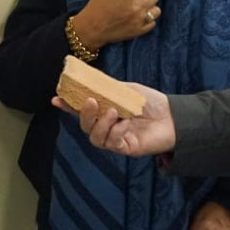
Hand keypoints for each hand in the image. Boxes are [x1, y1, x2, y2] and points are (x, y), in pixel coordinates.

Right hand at [51, 82, 174, 155]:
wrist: (173, 116)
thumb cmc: (150, 102)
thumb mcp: (126, 89)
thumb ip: (108, 88)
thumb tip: (89, 81)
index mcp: (104, 111)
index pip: (82, 110)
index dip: (67, 106)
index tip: (56, 99)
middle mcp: (107, 126)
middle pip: (86, 127)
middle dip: (84, 115)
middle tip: (92, 102)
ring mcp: (115, 139)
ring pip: (96, 138)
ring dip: (101, 125)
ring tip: (113, 113)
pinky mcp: (126, 148)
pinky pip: (113, 143)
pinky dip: (117, 132)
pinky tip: (127, 123)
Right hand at [70, 0, 160, 51]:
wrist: (91, 28)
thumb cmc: (97, 5)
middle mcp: (136, 7)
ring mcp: (139, 20)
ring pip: (156, 10)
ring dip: (150, 7)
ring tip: (140, 7)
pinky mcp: (139, 31)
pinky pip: (153, 23)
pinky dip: (148, 19)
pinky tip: (139, 17)